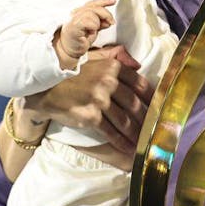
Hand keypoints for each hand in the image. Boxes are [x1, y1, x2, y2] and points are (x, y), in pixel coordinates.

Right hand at [23, 45, 153, 152]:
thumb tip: (137, 64)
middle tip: (154, 130)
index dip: (152, 99)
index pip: (140, 84)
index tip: (159, 109)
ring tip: (144, 142)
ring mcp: (100, 100)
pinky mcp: (91, 116)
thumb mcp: (93, 57)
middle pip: (135, 105)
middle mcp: (108, 82)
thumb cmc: (70, 72)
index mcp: (112, 67)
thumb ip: (115, 58)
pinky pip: (111, 131)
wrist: (45, 87)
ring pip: (125, 120)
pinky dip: (121, 141)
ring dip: (136, 134)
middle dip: (146, 120)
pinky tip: (128, 148)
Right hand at [55, 0, 115, 65]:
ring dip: (97, 22)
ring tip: (95, 30)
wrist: (67, 50)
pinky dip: (92, 26)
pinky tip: (91, 31)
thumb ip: (100, 23)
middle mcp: (76, 13)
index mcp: (80, 12)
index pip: (93, 3)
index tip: (113, 1)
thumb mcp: (93, 30)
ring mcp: (74, 19)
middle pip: (94, 7)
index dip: (104, 1)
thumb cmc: (78, 40)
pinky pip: (86, 21)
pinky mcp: (73, 26)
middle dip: (106, 14)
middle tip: (111, 22)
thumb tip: (109, 21)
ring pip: (91, 13)